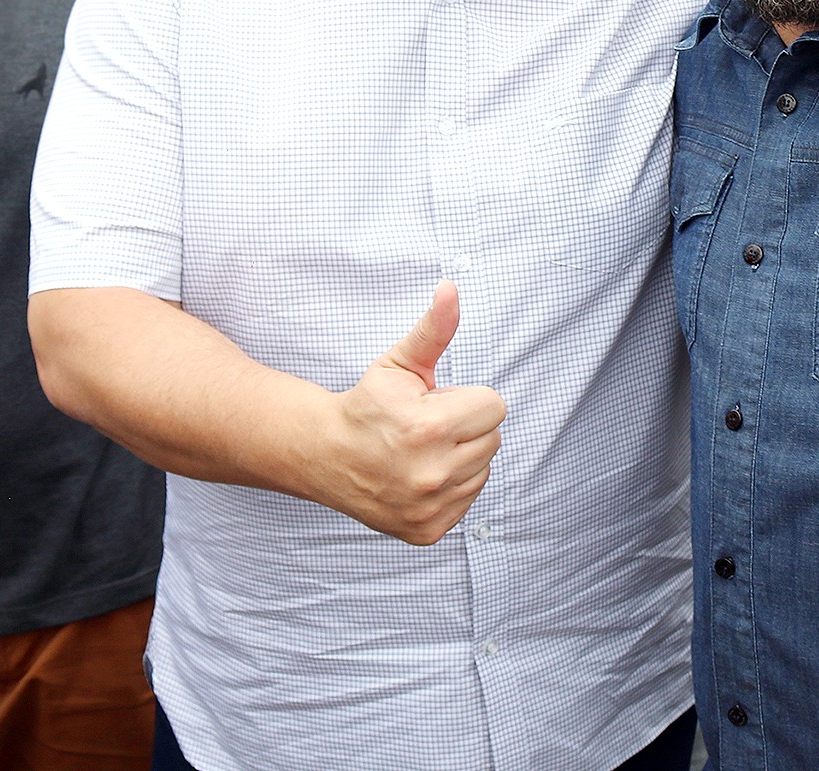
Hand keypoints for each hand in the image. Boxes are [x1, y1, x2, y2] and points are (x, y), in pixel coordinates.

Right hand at [324, 281, 505, 544]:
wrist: (324, 455)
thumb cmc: (368, 405)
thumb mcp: (400, 363)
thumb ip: (434, 329)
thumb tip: (452, 288)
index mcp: (427, 428)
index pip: (495, 406)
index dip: (466, 399)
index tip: (435, 403)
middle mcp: (430, 474)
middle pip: (493, 437)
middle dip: (466, 425)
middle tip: (427, 426)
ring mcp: (428, 507)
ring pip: (484, 469)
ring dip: (462, 456)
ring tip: (423, 450)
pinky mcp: (427, 530)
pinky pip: (469, 498)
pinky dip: (452, 486)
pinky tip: (420, 475)